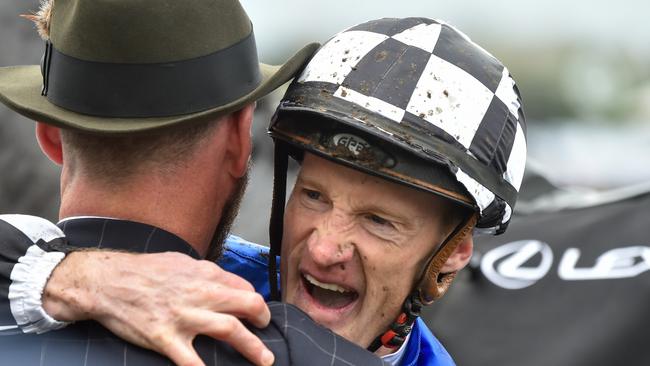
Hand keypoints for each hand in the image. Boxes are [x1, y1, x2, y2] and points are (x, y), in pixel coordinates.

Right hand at [43, 251, 273, 365]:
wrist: (107, 282)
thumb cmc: (145, 271)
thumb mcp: (182, 261)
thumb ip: (207, 273)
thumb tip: (228, 284)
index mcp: (205, 274)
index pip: (244, 287)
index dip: (254, 301)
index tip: (256, 312)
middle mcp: (200, 294)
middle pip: (247, 305)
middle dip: (263, 319)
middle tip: (265, 330)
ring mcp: (184, 317)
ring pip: (230, 331)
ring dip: (252, 348)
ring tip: (265, 359)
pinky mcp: (166, 338)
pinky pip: (192, 360)